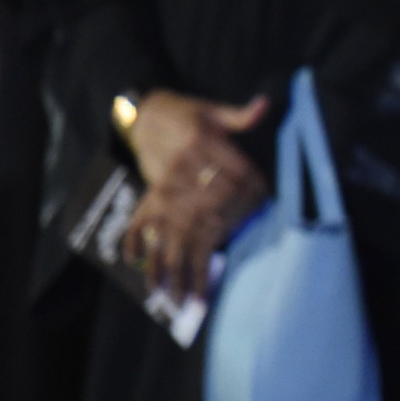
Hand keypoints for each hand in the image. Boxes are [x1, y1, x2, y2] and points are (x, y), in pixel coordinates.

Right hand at [122, 90, 268, 298]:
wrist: (148, 113)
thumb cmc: (189, 115)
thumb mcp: (214, 111)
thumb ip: (240, 115)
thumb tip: (264, 104)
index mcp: (201, 145)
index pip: (229, 179)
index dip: (243, 203)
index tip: (251, 223)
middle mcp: (180, 169)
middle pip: (198, 216)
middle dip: (205, 252)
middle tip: (206, 290)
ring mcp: (161, 185)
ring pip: (168, 228)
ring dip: (170, 264)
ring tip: (174, 295)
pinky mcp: (147, 193)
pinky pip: (139, 220)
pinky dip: (135, 240)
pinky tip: (135, 262)